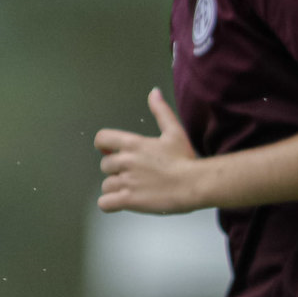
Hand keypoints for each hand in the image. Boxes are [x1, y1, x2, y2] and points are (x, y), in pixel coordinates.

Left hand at [95, 90, 202, 213]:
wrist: (196, 184)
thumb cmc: (187, 160)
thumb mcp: (175, 131)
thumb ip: (161, 111)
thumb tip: (154, 93)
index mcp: (134, 144)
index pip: (102, 139)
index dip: (104, 146)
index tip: (111, 151)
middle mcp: (126, 162)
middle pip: (105, 165)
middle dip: (117, 170)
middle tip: (135, 173)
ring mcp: (126, 182)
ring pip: (106, 185)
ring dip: (117, 188)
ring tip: (136, 189)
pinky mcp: (128, 200)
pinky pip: (105, 203)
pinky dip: (111, 204)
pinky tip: (124, 201)